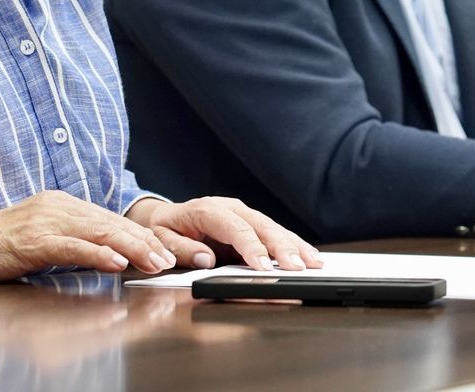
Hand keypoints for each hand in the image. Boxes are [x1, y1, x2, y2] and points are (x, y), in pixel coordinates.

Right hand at [0, 190, 184, 283]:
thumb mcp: (44, 237)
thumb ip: (74, 240)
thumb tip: (109, 253)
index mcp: (64, 205)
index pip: (113, 219)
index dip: (143, 235)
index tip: (168, 250)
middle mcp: (59, 207)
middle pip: (113, 223)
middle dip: (147, 242)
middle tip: (173, 258)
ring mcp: (45, 221)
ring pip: (99, 231)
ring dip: (132, 248)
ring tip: (155, 261)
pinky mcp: (31, 240)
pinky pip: (70, 246)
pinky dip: (96, 253)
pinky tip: (116, 261)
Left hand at [126, 196, 323, 271]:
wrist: (165, 215)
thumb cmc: (164, 229)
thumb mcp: (162, 239)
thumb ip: (182, 249)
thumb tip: (206, 259)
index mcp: (207, 210)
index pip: (234, 228)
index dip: (251, 247)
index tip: (263, 266)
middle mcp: (230, 208)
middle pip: (261, 226)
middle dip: (281, 247)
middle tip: (298, 267)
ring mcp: (244, 213)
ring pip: (273, 228)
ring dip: (294, 245)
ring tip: (313, 262)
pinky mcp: (252, 223)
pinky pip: (274, 233)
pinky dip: (293, 244)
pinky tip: (309, 254)